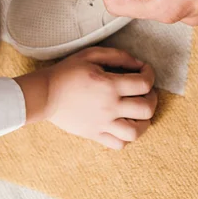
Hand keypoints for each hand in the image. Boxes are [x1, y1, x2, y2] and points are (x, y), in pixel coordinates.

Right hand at [16, 47, 156, 149]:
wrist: (45, 94)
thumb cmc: (67, 72)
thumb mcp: (91, 54)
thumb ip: (118, 56)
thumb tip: (138, 64)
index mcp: (110, 86)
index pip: (144, 84)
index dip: (150, 74)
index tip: (144, 71)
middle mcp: (110, 107)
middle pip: (146, 109)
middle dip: (152, 98)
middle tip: (146, 92)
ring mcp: (103, 124)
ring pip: (136, 132)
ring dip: (144, 122)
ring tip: (139, 113)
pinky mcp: (95, 135)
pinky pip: (119, 144)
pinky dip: (127, 137)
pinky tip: (124, 124)